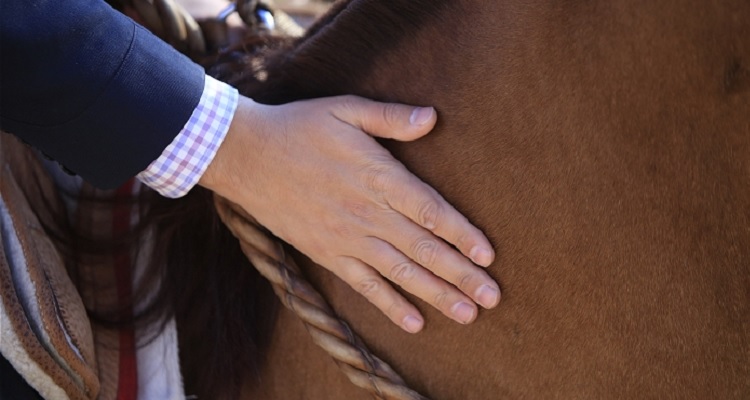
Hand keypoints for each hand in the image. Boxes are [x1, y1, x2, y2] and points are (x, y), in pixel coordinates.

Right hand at [200, 95, 499, 332]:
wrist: (246, 156)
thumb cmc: (299, 128)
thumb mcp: (345, 109)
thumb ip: (390, 118)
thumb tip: (432, 118)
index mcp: (378, 176)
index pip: (430, 210)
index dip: (462, 234)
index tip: (488, 255)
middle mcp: (367, 213)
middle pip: (423, 249)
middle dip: (460, 274)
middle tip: (492, 297)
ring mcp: (346, 238)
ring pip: (400, 272)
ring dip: (436, 294)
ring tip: (466, 314)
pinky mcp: (327, 253)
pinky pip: (363, 285)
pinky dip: (389, 304)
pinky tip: (414, 322)